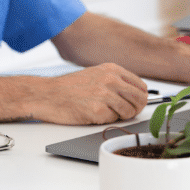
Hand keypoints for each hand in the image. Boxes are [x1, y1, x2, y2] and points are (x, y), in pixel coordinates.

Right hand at [31, 63, 148, 124]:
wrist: (48, 95)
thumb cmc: (70, 87)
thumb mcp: (96, 74)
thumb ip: (116, 80)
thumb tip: (136, 94)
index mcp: (112, 69)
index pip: (141, 86)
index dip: (140, 98)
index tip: (134, 104)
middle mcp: (111, 79)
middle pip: (140, 99)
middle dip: (135, 109)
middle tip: (125, 113)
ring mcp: (105, 94)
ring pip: (129, 111)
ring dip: (121, 116)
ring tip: (106, 113)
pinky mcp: (97, 110)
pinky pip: (113, 120)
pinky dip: (106, 120)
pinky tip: (94, 114)